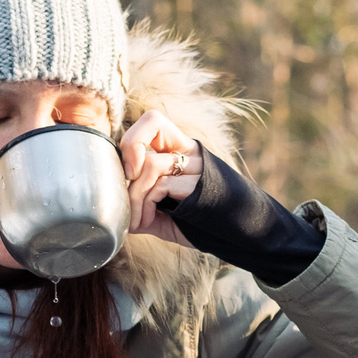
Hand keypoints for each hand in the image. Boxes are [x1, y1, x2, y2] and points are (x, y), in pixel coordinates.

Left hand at [120, 108, 203, 245]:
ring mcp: (197, 167)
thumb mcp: (165, 213)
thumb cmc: (200, 225)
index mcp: (182, 150)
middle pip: (151, 124)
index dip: (136, 136)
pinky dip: (145, 207)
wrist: (238, 237)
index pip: (155, 120)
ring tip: (137, 219)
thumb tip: (119, 209)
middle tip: (126, 191)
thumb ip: (144, 204)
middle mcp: (190, 152)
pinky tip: (147, 222)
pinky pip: (161, 186)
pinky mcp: (199, 186)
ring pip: (152, 163)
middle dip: (128, 157)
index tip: (128, 170)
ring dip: (134, 196)